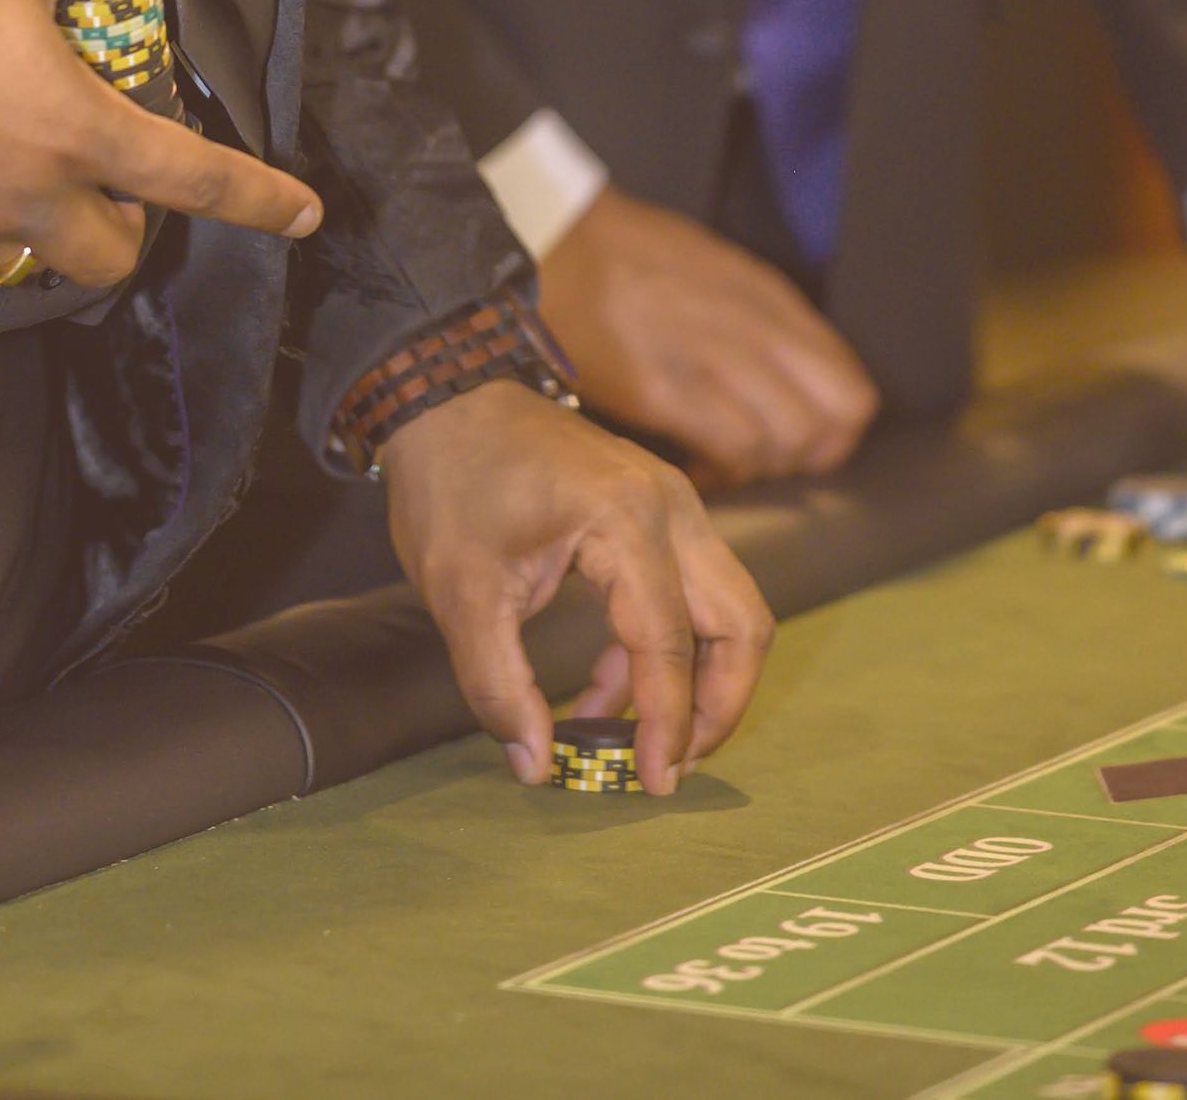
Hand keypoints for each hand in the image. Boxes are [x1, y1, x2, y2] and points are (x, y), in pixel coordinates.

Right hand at [0, 0, 321, 286]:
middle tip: (121, 181)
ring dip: (56, 220)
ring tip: (37, 157)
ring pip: (34, 252)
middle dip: (130, 231)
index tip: (301, 215)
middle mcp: (26, 192)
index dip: (256, 199)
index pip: (188, 179)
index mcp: (72, 130)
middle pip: (109, 257)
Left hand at [379, 379, 772, 793]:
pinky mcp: (659, 509)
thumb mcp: (460, 592)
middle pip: (740, 622)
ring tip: (634, 742)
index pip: (670, 642)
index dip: (668, 723)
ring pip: (728, 607)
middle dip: (717, 706)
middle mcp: (670, 505)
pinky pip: (693, 590)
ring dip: (699, 680)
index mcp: (625, 518)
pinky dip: (668, 648)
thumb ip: (498, 685)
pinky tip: (605, 692)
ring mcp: (673, 502)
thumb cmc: (450, 485)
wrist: (446, 399)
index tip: (652, 786)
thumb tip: (536, 767)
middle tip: (668, 766)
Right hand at [536, 183, 878, 488]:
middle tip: (763, 458)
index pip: (851, 391)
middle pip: (832, 425)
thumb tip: (800, 379)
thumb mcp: (720, 269)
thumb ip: (766, 320)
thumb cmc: (632, 255)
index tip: (796, 439)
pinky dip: (720, 473)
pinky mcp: (662, 388)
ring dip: (758, 467)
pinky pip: (730, 448)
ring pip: (785, 442)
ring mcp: (710, 356)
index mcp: (770, 298)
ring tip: (722, 460)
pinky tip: (693, 462)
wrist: (557, 241)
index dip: (832, 432)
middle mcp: (753, 327)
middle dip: (805, 458)